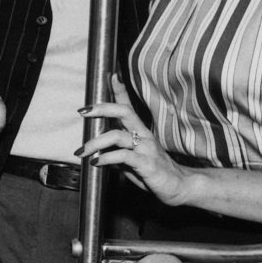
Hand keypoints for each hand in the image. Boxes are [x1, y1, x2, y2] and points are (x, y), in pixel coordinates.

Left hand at [76, 75, 188, 204]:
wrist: (179, 187)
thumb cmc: (153, 172)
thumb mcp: (130, 161)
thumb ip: (115, 155)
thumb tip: (96, 154)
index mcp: (139, 132)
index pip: (128, 106)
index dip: (120, 90)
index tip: (110, 75)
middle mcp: (143, 136)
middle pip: (124, 112)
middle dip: (102, 108)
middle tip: (83, 111)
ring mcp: (146, 149)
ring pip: (117, 136)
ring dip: (95, 143)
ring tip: (82, 152)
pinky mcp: (146, 164)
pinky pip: (123, 156)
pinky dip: (106, 158)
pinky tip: (96, 162)